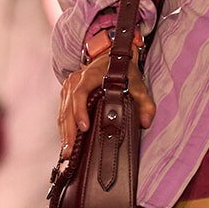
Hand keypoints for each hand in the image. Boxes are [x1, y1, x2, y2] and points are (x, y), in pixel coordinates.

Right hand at [57, 31, 155, 153]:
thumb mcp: (138, 85)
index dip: (80, 111)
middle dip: (69, 131)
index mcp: (91, 76)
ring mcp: (69, 86)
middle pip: (68, 107)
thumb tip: (145, 121)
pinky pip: (63, 112)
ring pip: (63, 112)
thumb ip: (145, 103)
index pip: (80, 93)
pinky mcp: (67, 93)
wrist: (113, 56)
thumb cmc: (124, 71)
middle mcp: (76, 80)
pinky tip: (66, 142)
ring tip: (66, 151)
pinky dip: (64, 127)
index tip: (84, 128)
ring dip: (64, 132)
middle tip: (70, 150)